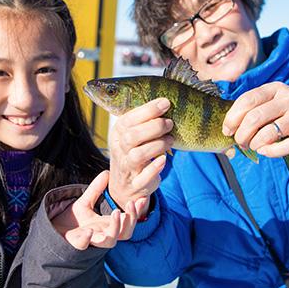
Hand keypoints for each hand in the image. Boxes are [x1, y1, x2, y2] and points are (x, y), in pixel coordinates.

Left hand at [51, 171, 139, 249]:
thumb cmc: (73, 220)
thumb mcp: (86, 201)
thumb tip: (107, 172)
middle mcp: (103, 234)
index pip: (128, 221)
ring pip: (110, 241)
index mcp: (107, 224)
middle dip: (132, 220)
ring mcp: (91, 240)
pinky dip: (87, 239)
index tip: (142, 198)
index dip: (137, 211)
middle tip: (131, 204)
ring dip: (116, 227)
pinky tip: (88, 231)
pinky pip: (83, 245)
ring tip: (117, 212)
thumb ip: (96, 188)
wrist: (55, 231)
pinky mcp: (76, 243)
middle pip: (126, 233)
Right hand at [109, 98, 173, 214]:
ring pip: (137, 156)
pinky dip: (154, 168)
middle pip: (131, 136)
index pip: (128, 119)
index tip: (166, 103)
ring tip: (170, 140)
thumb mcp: (133, 134)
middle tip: (170, 123)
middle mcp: (119, 149)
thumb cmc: (134, 151)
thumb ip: (144, 120)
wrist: (124, 185)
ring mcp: (126, 167)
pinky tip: (164, 159)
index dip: (148, 110)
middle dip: (154, 127)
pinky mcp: (135, 184)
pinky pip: (143, 178)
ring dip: (157, 145)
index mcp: (118, 133)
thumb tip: (165, 102)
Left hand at [222, 81, 288, 156]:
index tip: (227, 129)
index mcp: (274, 88)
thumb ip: (254, 107)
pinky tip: (265, 151)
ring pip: (267, 133)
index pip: (246, 100)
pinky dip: (270, 152)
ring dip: (254, 144)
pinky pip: (285, 146)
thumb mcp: (275, 99)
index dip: (232, 117)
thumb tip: (229, 127)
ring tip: (254, 146)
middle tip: (240, 142)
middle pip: (253, 118)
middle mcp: (287, 99)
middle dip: (241, 134)